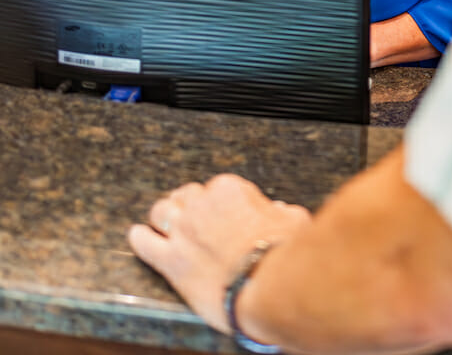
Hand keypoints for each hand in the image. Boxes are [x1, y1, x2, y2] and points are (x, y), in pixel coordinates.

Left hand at [128, 175, 311, 333]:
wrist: (263, 285)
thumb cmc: (281, 253)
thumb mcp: (292, 221)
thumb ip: (282, 212)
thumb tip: (280, 210)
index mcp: (230, 190)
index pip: (216, 188)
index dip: (217, 202)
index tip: (221, 214)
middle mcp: (201, 205)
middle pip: (185, 195)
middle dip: (187, 205)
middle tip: (191, 218)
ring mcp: (183, 231)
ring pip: (161, 211)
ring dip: (162, 217)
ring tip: (163, 223)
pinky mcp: (170, 260)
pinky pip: (145, 243)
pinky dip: (140, 239)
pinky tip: (138, 236)